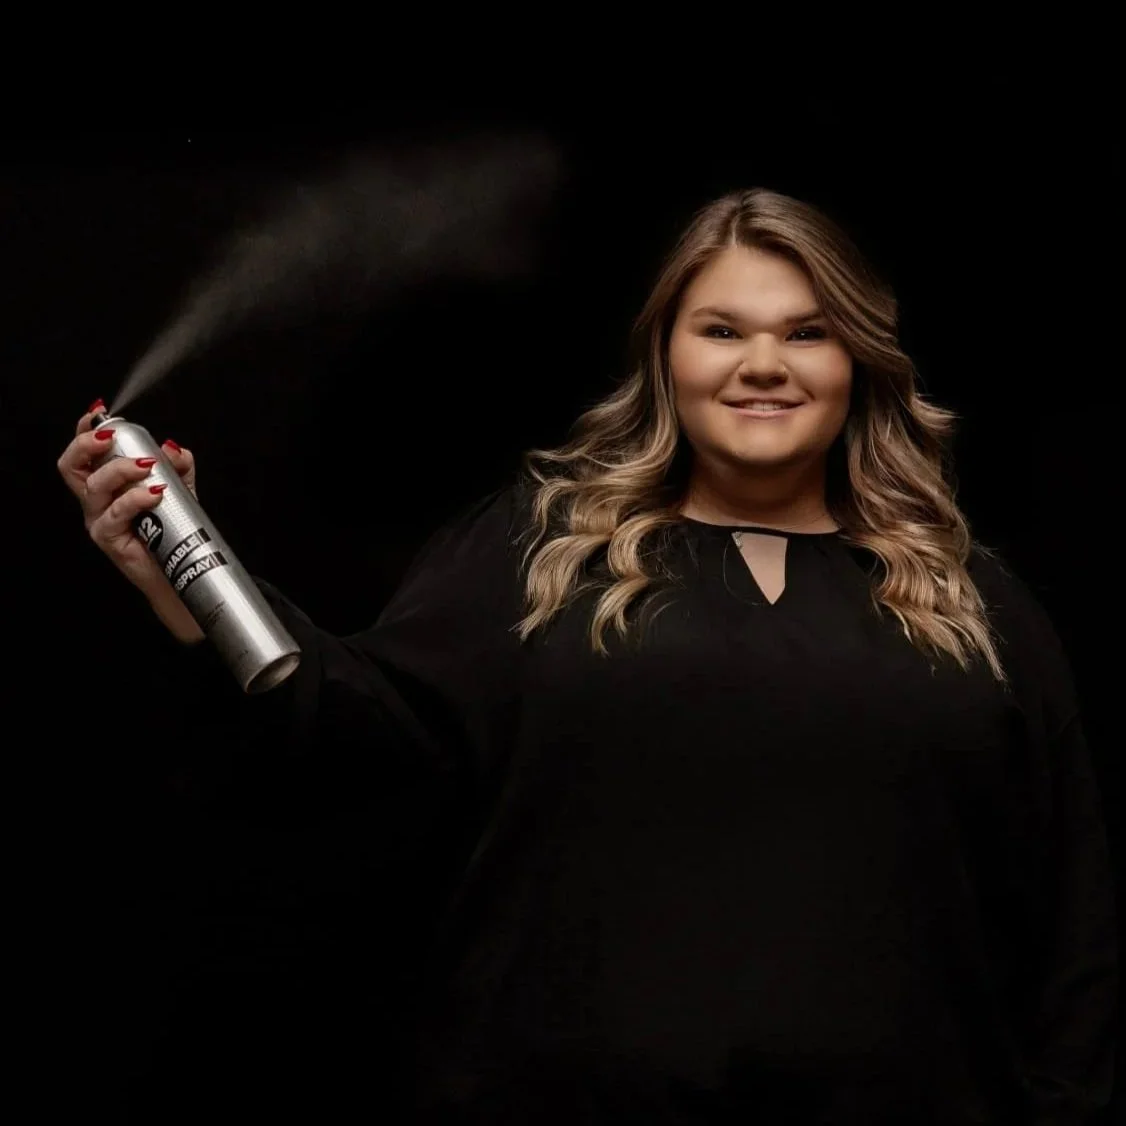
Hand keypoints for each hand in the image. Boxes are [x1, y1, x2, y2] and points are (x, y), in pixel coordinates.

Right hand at [57, 402, 198, 602]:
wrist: (179, 567)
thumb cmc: (174, 528)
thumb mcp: (180, 488)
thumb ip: (178, 465)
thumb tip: (173, 447)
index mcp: (107, 483)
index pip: (84, 453)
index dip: (84, 430)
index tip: (98, 412)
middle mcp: (96, 500)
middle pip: (71, 465)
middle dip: (87, 444)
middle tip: (111, 436)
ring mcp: (99, 519)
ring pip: (94, 486)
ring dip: (120, 469)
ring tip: (147, 467)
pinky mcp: (108, 538)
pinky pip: (114, 513)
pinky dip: (134, 498)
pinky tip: (154, 493)